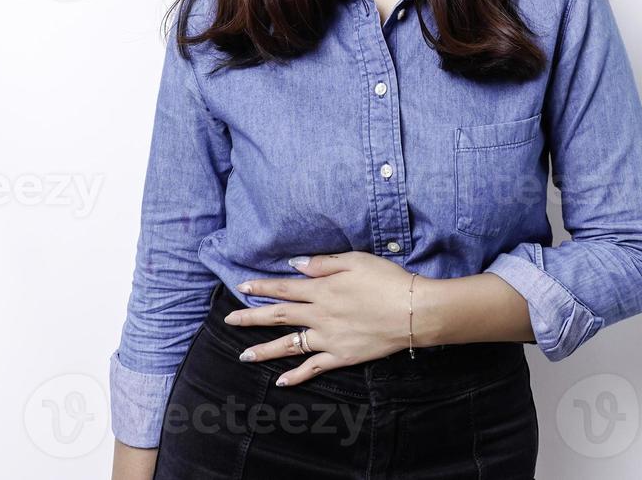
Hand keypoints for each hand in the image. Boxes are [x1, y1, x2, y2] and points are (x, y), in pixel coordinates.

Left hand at [222, 251, 417, 386]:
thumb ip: (322, 263)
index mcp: (321, 289)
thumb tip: (294, 265)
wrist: (412, 311)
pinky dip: (297, 376)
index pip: (284, 288)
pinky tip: (281, 381)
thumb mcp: (355, 260)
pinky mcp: (341, 356)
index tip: (241, 286)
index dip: (261, 287)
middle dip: (251, 317)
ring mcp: (328, 338)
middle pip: (278, 316)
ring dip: (264, 350)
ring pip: (289, 345)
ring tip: (243, 355)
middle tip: (229, 320)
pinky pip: (314, 368)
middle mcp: (319, 315)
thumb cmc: (386, 280)